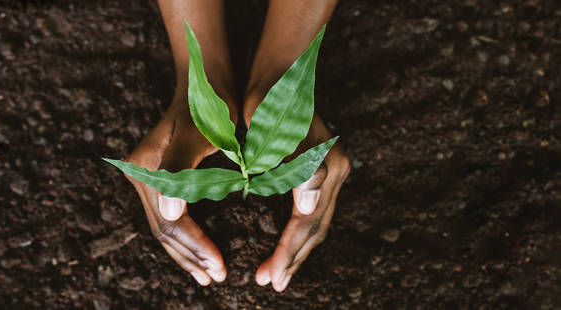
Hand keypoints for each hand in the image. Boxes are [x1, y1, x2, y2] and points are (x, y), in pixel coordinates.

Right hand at [125, 98, 231, 285]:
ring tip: (209, 275)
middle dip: (191, 256)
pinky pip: (169, 218)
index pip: (172, 221)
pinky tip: (198, 253)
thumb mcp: (200, 133)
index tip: (221, 266)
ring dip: (187, 254)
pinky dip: (185, 239)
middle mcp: (141, 175)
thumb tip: (172, 212)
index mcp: (147, 168)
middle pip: (164, 229)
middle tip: (217, 277)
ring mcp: (147, 178)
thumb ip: (182, 169)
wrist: (205, 82)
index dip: (196, 246)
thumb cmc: (210, 105)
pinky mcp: (158, 180)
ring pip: (165, 228)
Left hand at [254, 114, 350, 290]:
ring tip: (275, 273)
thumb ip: (296, 167)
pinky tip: (287, 245)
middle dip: (293, 258)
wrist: (280, 73)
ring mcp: (334, 170)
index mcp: (325, 166)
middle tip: (269, 283)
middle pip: (316, 227)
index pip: (306, 222)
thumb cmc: (269, 101)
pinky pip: (315, 211)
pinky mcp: (325, 168)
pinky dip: (300, 233)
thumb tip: (308, 207)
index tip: (267, 277)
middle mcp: (336, 171)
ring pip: (317, 222)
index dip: (287, 252)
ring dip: (297, 250)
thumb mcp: (275, 130)